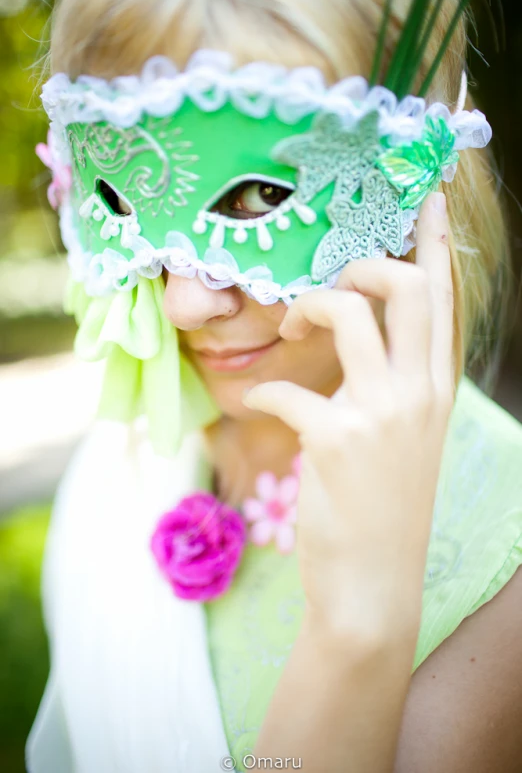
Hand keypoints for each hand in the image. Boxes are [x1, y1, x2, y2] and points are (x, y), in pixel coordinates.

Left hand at [243, 192, 455, 642]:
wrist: (373, 585)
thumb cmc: (384, 508)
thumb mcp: (407, 440)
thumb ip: (397, 386)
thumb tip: (364, 343)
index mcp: (437, 390)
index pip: (445, 300)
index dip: (434, 243)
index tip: (427, 198)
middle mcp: (419, 394)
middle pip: (407, 287)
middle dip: (362, 266)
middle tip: (329, 287)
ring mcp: (381, 415)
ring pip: (351, 314)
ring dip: (308, 309)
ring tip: (288, 333)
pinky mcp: (335, 441)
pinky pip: (286, 390)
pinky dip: (263, 391)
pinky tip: (258, 404)